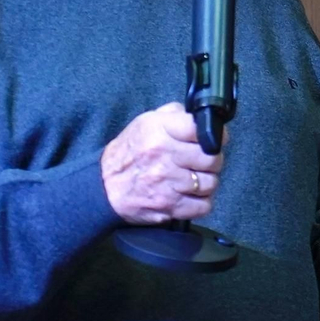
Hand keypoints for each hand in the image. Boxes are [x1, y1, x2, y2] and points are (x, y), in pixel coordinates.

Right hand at [101, 102, 223, 223]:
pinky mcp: (169, 206)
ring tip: (194, 179)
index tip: (216, 139)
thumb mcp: (146, 122)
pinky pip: (203, 206)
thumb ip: (174, 114)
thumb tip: (202, 117)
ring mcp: (167, 183)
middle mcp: (164, 155)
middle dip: (212, 160)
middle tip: (202, 162)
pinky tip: (190, 195)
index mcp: (159, 131)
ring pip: (210, 183)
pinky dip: (201, 202)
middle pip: (212, 158)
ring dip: (206, 182)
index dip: (215, 135)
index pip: (201, 129)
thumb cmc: (129, 153)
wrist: (103, 187)